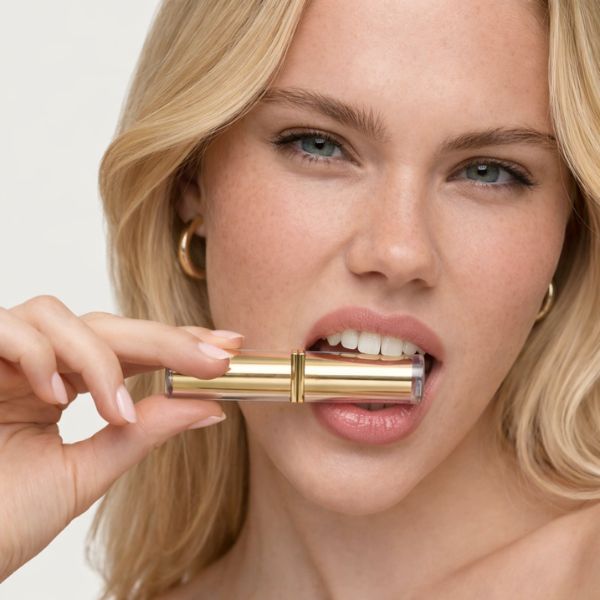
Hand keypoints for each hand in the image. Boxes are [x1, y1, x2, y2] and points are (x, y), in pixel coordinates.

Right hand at [0, 295, 242, 580]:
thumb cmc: (2, 519)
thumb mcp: (87, 472)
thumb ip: (143, 432)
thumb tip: (209, 407)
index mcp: (61, 387)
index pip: (128, 350)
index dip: (178, 342)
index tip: (229, 346)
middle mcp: (32, 364)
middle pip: (107, 326)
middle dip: (166, 339)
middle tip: (216, 357)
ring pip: (60, 316)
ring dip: (99, 357)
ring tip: (116, 410)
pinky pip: (8, 328)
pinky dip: (41, 355)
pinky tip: (55, 396)